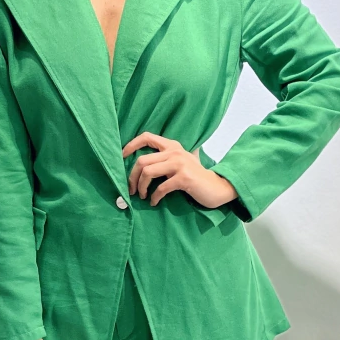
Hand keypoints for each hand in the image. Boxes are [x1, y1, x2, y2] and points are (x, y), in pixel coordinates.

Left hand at [122, 133, 238, 209]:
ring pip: (147, 172)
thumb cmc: (195, 178)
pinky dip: (154, 197)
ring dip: (141, 188)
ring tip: (143, 196)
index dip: (131, 145)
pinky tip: (154, 202)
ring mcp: (180, 164)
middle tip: (131, 190)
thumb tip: (139, 168)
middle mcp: (175, 151)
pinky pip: (160, 188)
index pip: (146, 137)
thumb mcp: (181, 162)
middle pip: (142, 161)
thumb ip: (165, 160)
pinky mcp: (184, 178)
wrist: (217, 187)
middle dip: (132, 178)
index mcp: (172, 145)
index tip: (122, 157)